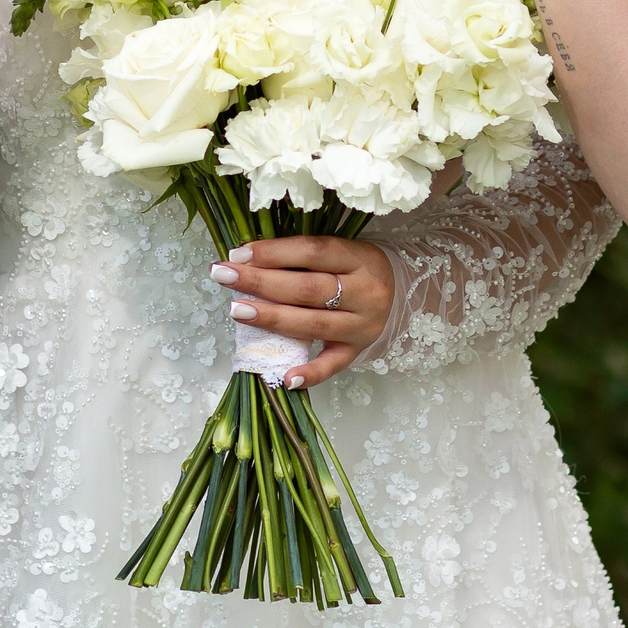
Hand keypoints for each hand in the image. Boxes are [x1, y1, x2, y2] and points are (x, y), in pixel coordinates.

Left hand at [212, 235, 394, 389]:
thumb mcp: (341, 251)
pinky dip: (310, 373)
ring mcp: (361, 325)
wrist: (404, 292)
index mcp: (358, 258)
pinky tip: (285, 376)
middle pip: (307, 289)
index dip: (274, 252)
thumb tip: (249, 258)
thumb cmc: (358, 267)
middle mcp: (363, 292)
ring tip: (237, 310)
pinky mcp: (358, 351)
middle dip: (261, 282)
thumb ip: (302, 256)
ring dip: (272, 318)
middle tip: (223, 275)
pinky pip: (333, 365)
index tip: (238, 253)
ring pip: (313, 323)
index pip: (312, 252)